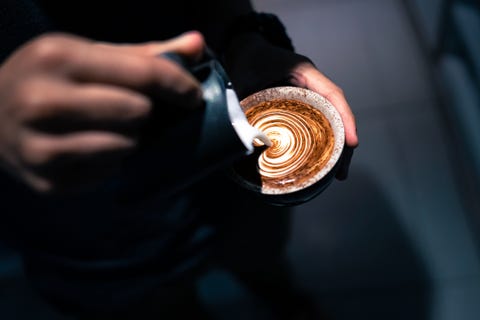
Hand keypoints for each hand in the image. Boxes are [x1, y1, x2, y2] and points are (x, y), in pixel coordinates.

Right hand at [0, 31, 204, 192]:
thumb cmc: (49, 79)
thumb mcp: (87, 54)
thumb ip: (143, 53)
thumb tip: (197, 44)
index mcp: (56, 57)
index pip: (141, 73)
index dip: (178, 85)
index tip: (192, 95)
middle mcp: (42, 101)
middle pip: (137, 111)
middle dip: (144, 110)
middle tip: (132, 108)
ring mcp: (41, 146)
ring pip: (125, 146)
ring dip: (130, 137)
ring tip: (109, 127)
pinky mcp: (47, 180)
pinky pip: (108, 172)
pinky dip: (111, 161)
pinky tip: (91, 147)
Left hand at [225, 35, 358, 179]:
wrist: (243, 48)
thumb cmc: (246, 59)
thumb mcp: (243, 79)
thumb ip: (243, 105)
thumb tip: (246, 141)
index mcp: (304, 73)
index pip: (332, 95)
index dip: (345, 119)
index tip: (352, 142)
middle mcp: (312, 84)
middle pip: (337, 113)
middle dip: (344, 143)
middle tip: (341, 172)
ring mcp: (309, 94)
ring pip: (330, 120)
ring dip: (335, 146)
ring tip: (336, 174)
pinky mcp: (301, 105)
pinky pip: (317, 122)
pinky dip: (322, 141)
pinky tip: (320, 161)